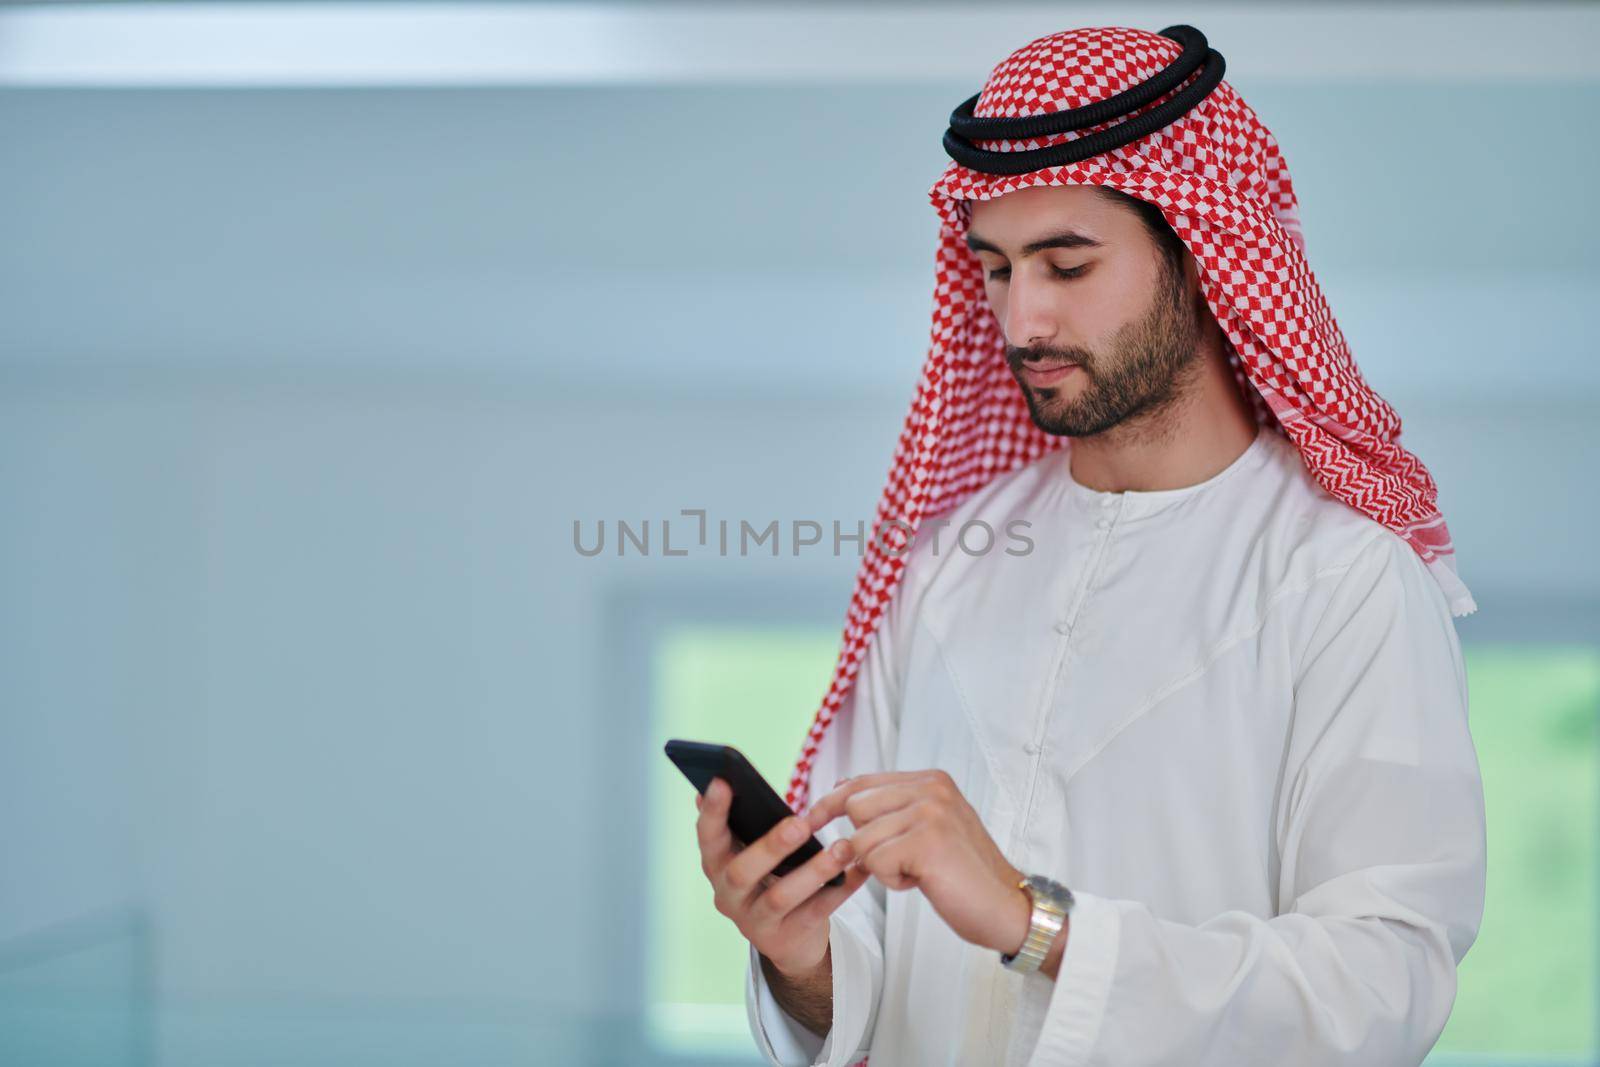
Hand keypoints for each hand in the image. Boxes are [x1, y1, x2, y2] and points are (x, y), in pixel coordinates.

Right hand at [694, 776, 869, 978]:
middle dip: (771, 846)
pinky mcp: (785, 940)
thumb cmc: (770, 878)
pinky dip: (840, 890)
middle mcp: (728, 896)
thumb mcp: (752, 852)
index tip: (723, 781)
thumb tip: (730, 776)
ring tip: (842, 847)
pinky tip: (860, 869)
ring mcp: (755, 922)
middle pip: (741, 873)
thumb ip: (747, 820)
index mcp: (717, 866)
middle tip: (799, 824)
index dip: (712, 811)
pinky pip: (816, 912)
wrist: (788, 940)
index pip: (707, 837)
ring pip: (780, 897)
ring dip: (813, 871)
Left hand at [802, 770, 1031, 955]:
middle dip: (865, 842)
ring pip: (862, 839)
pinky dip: (892, 881)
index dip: (830, 802)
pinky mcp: (927, 842)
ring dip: (881, 866)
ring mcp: (931, 813)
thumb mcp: (928, 828)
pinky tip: (922, 881)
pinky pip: (875, 862)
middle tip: (900, 861)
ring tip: (917, 871)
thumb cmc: (964, 874)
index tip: (808, 819)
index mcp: (931, 780)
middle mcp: (931, 789)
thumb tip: (840, 787)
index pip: (861, 782)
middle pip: (855, 808)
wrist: (1006, 908)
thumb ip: (891, 807)